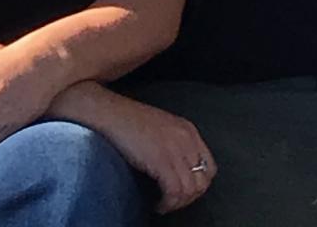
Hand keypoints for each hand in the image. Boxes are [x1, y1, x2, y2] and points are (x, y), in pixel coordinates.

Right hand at [62, 85, 215, 214]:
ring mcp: (175, 149)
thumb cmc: (127, 119)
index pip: (209, 166)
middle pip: (203, 180)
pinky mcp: (162, 160)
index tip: (184, 190)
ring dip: (177, 203)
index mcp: (187, 129)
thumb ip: (175, 143)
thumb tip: (179, 170)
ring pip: (191, 190)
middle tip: (173, 201)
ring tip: (163, 204)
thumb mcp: (161, 127)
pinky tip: (157, 204)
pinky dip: (168, 204)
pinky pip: (175, 192)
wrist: (107, 111)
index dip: (198, 183)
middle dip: (190, 196)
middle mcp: (186, 139)